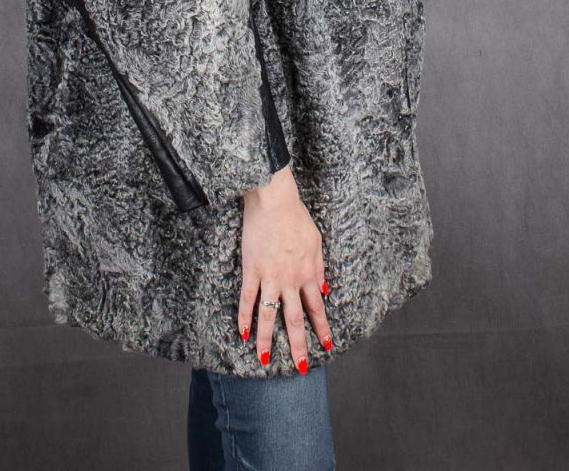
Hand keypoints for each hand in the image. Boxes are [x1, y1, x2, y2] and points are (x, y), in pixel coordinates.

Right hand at [238, 164, 331, 372]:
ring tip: (265, 360)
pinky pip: (247, 298)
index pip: (316, 308)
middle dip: (298, 345)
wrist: (274, 201)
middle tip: (301, 367)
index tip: (326, 346)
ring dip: (266, 339)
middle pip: (294, 319)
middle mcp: (291, 280)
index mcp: (308, 273)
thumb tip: (325, 291)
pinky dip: (244, 317)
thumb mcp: (317, 242)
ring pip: (269, 315)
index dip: (321, 328)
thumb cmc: (296, 217)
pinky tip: (242, 333)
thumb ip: (320, 269)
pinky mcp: (252, 269)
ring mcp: (270, 276)